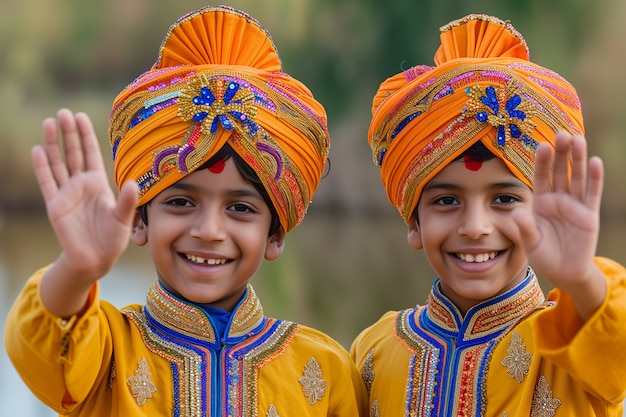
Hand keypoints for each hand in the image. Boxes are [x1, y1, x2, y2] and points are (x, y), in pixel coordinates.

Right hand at [33, 109, 137, 282]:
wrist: (96, 259)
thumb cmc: (113, 238)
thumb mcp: (124, 218)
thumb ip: (127, 201)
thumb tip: (134, 184)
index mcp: (98, 183)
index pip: (91, 153)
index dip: (86, 136)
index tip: (81, 116)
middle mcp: (81, 185)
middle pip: (73, 153)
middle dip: (68, 133)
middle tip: (63, 112)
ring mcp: (66, 193)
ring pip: (58, 163)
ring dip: (53, 144)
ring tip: (49, 122)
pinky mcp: (55, 205)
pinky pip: (47, 182)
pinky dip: (42, 166)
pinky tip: (38, 149)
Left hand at [513, 131, 604, 318]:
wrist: (564, 272)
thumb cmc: (544, 255)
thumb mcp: (531, 243)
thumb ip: (525, 228)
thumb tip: (518, 212)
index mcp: (540, 202)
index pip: (540, 177)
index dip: (542, 161)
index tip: (542, 144)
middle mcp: (557, 199)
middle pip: (559, 171)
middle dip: (560, 153)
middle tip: (562, 133)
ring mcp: (574, 205)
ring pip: (576, 177)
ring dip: (578, 159)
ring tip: (578, 139)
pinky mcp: (589, 215)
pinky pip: (592, 193)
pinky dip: (594, 178)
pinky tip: (595, 162)